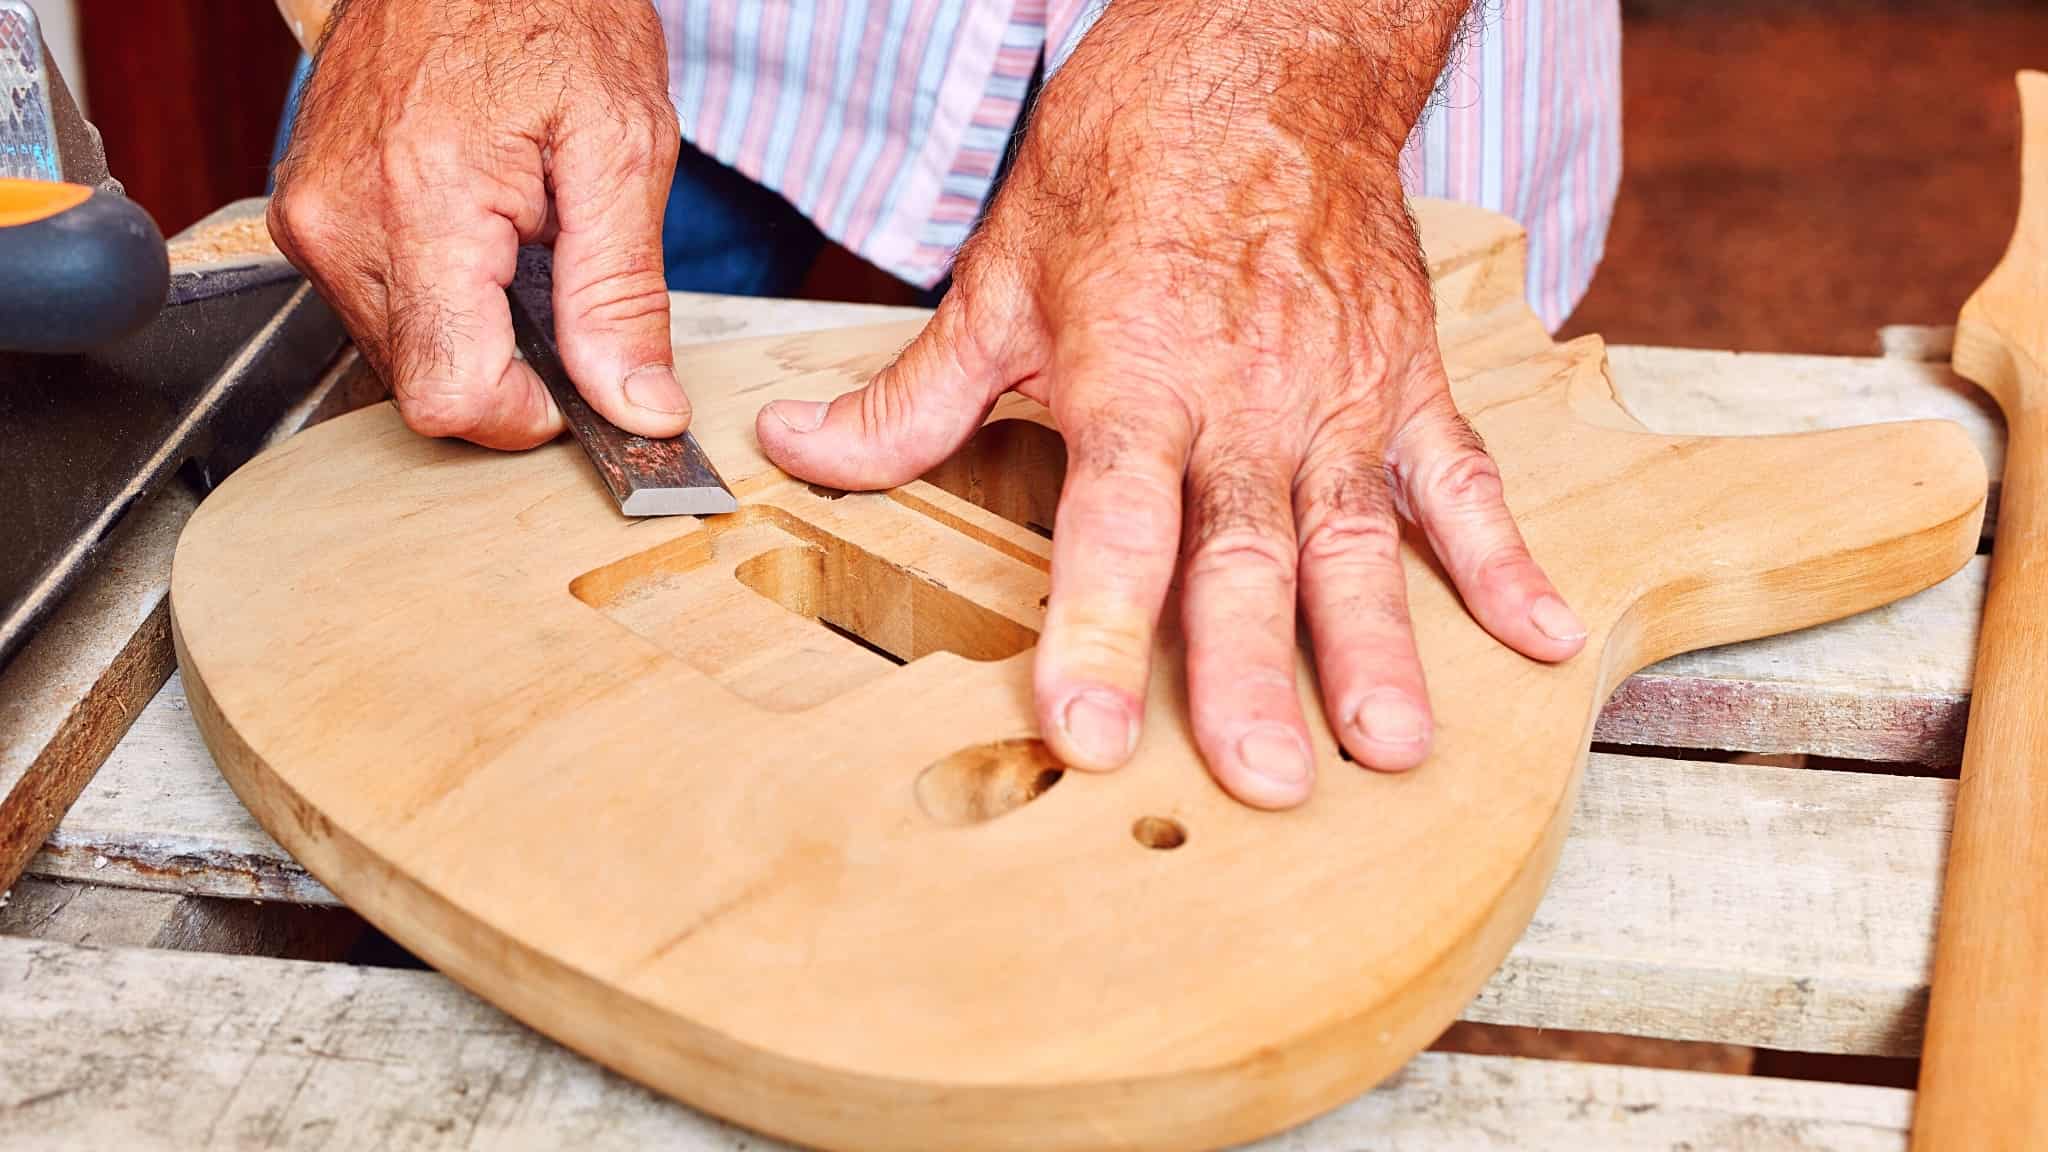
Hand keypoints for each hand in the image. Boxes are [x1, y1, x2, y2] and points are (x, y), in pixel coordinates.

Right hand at [270, 0, 687, 448]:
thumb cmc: (551, 15)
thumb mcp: (624, 148)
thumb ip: (622, 294)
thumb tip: (637, 407)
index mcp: (422, 205)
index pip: (452, 396)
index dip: (528, 413)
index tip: (578, 376)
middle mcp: (343, 223)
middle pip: (425, 387)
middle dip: (508, 369)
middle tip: (561, 286)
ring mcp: (314, 220)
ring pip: (400, 357)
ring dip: (474, 332)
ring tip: (520, 240)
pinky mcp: (309, 216)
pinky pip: (379, 308)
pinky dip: (440, 299)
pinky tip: (480, 234)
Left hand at [757, 0, 1586, 807]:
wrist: (1260, 53)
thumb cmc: (1124, 161)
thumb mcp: (1000, 275)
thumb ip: (913, 393)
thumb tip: (799, 448)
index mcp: (1134, 376)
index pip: (1113, 526)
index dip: (1094, 630)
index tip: (1087, 732)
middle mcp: (1242, 397)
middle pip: (1242, 553)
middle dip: (1251, 675)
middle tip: (1267, 783)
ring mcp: (1336, 390)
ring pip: (1354, 534)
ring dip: (1378, 644)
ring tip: (1395, 746)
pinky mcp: (1405, 374)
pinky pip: (1459, 473)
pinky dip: (1502, 554)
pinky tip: (1541, 633)